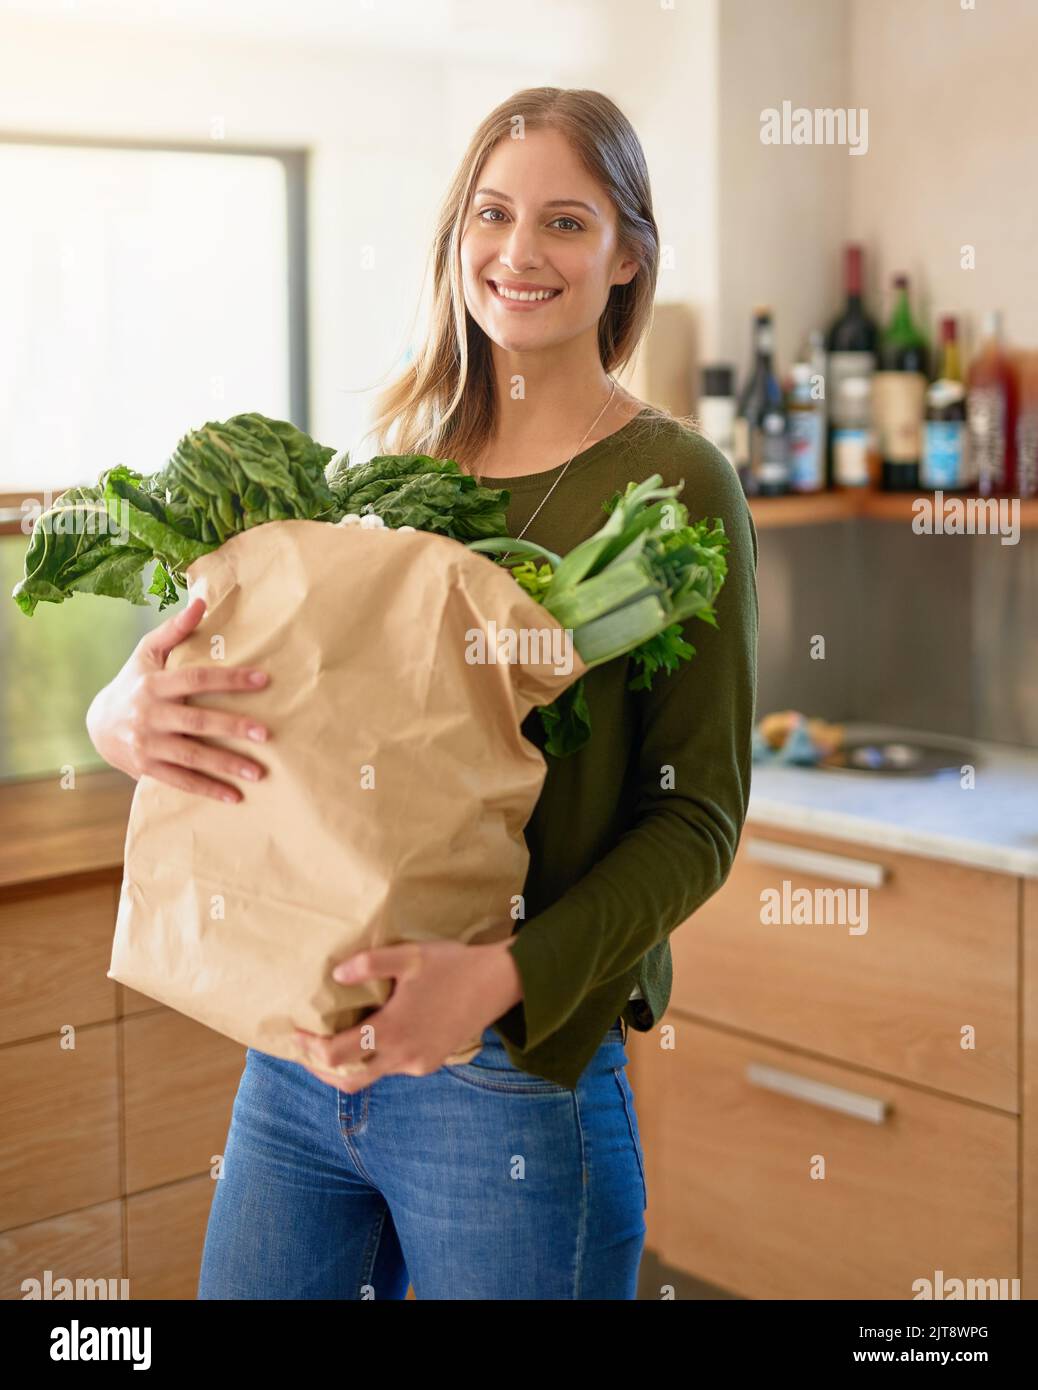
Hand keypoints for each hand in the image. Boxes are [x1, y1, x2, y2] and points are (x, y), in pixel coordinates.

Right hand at [85, 595, 271, 803]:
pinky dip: (208, 790)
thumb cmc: (133, 683)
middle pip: (197, 722)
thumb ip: (174, 630)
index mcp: (154, 684)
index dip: (230, 679)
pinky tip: (235, 796)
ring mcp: (148, 745)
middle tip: (265, 734)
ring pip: (192, 757)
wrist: (97, 725)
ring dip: (226, 765)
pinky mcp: (147, 768)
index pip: (196, 679)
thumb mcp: (147, 653)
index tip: (263, 679)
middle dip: (232, 728)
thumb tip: (201, 601)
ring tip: (258, 773)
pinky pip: (181, 781)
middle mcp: (150, 716)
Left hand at [293, 937, 523, 1091]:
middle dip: (319, 1069)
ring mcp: (417, 1063)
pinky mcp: (429, 1063)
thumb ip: (370, 964)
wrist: (498, 983)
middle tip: (302, 1051)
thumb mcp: (408, 956)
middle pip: (347, 1080)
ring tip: (327, 1047)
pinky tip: (368, 1040)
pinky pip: (392, 1069)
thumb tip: (336, 976)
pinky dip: (372, 1061)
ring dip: (345, 1067)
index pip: (336, 1056)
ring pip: (370, 1078)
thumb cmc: (452, 965)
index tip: (296, 1032)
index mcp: (392, 1030)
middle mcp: (402, 1056)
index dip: (309, 1048)